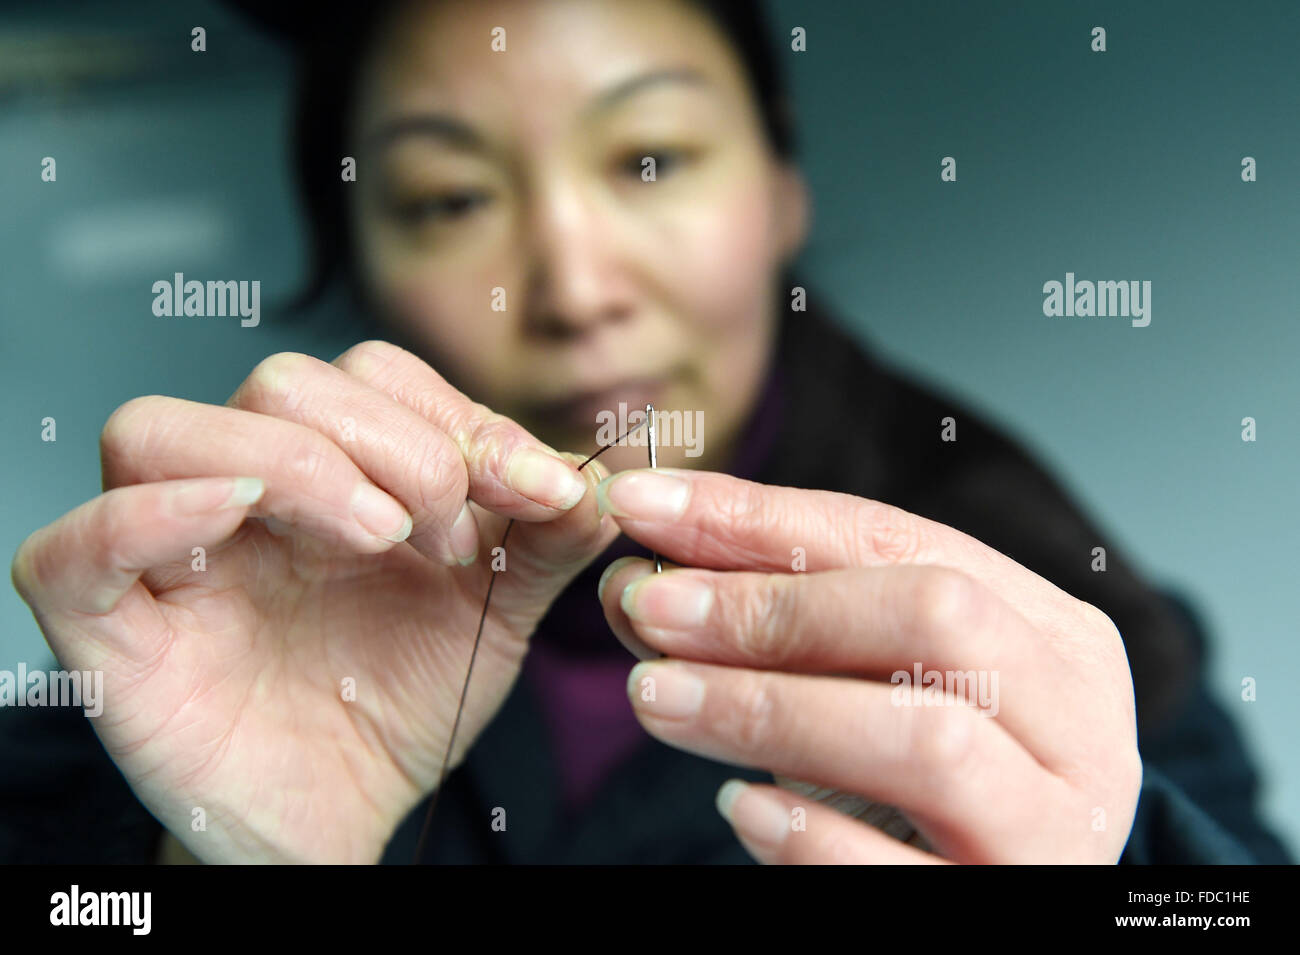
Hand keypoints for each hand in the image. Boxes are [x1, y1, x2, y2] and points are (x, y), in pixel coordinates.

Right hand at [11, 342, 618, 862]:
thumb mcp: (493, 614)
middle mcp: (243, 491)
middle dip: (387, 444)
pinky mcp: (105, 627)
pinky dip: (149, 516)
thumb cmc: (396, 703)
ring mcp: (165, 554)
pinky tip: (233, 521)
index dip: (453, 415)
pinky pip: (76, 545)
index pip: (371, 377)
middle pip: (280, 385)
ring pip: (165, 432)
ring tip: (375, 537)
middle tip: (442, 532)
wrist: (339, 815)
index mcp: (334, 471)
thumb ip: (548, 540)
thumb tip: (597, 477)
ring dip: (292, 465)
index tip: (531, 491)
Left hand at [594, 468, 1141, 862]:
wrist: (995, 898)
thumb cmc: (924, 783)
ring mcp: (1054, 830)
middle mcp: (1076, 725)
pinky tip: (738, 806)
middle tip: (648, 603)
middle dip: (775, 606)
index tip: (643, 502)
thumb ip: (776, 631)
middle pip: (936, 619)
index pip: (900, 540)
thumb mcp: (867, 684)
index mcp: (1053, 636)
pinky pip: (903, 875)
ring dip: (771, 708)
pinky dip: (810, 835)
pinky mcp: (1002, 911)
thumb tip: (637, 583)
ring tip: (656, 696)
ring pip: (928, 741)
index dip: (761, 516)